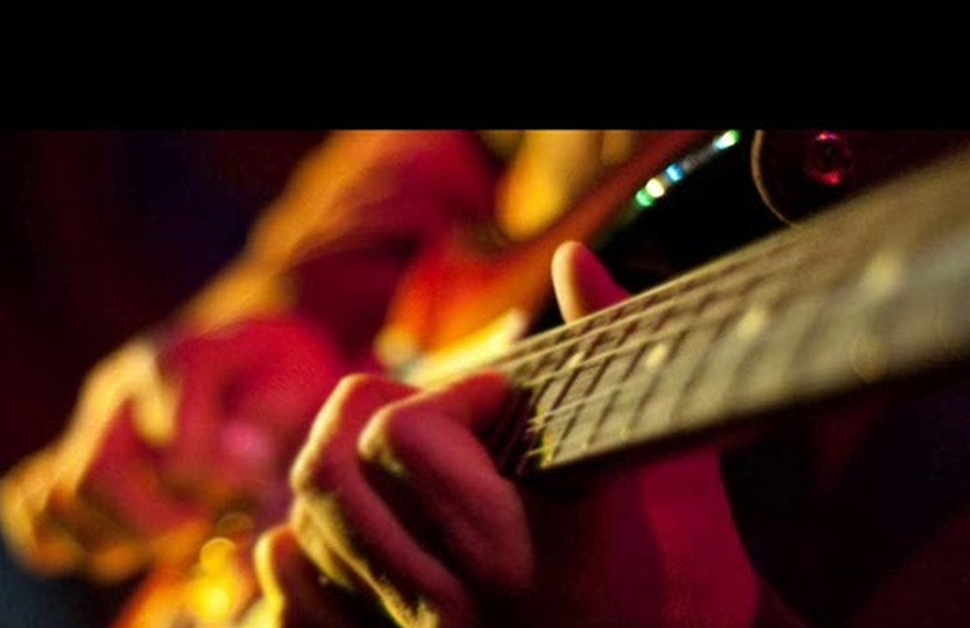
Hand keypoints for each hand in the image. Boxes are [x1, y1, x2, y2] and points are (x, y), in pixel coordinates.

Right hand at [0, 315, 346, 582]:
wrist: (257, 353)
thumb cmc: (286, 375)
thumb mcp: (303, 382)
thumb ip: (270, 423)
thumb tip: (239, 467)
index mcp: (184, 361)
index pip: (180, 458)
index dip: (221, 486)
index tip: (256, 480)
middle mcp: (122, 387)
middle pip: (96, 479)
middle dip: (156, 524)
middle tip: (206, 523)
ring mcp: (89, 419)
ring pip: (58, 500)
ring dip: (117, 538)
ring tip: (175, 530)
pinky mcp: (71, 450)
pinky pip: (32, 506)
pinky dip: (69, 538)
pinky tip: (130, 537)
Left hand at [254, 243, 762, 626]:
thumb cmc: (676, 568)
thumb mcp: (657, 458)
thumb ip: (616, 349)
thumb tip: (572, 257)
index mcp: (516, 552)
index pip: (400, 438)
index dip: (452, 396)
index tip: (499, 399)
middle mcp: (453, 607)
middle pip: (329, 471)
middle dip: (372, 418)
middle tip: (435, 423)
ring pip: (304, 528)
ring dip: (341, 477)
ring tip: (402, 473)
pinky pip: (293, 606)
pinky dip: (292, 560)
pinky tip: (314, 537)